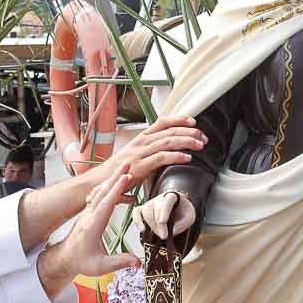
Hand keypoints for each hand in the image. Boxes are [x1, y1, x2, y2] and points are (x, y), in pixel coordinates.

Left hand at [37, 166, 139, 296]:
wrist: (65, 257)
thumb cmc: (81, 261)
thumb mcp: (100, 266)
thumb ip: (119, 262)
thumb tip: (138, 262)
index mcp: (93, 224)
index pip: (106, 203)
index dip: (117, 189)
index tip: (126, 177)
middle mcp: (90, 214)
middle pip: (104, 191)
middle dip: (116, 176)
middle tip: (127, 162)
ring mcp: (89, 211)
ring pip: (102, 190)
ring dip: (113, 178)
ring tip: (124, 166)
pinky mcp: (90, 211)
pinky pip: (100, 194)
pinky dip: (109, 185)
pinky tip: (116, 180)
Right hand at [87, 115, 206, 190]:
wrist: (99, 182)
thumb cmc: (118, 171)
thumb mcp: (135, 155)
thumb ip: (151, 151)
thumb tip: (167, 149)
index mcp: (141, 138)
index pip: (162, 122)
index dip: (179, 119)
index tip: (193, 122)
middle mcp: (141, 142)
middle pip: (169, 130)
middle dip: (189, 132)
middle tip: (203, 137)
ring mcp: (140, 153)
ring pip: (168, 141)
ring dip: (187, 142)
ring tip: (200, 145)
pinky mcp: (140, 166)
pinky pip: (161, 157)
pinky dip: (176, 156)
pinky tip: (187, 158)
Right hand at [132, 190, 196, 240]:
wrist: (180, 208)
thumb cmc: (184, 212)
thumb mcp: (190, 217)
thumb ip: (183, 224)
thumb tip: (171, 232)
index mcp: (173, 196)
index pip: (166, 202)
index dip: (163, 212)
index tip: (163, 223)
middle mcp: (160, 198)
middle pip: (154, 208)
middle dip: (158, 224)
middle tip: (164, 235)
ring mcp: (151, 202)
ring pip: (146, 211)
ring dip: (151, 224)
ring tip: (159, 233)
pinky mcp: (144, 208)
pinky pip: (136, 212)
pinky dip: (137, 221)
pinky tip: (142, 230)